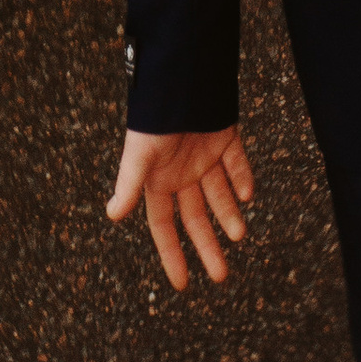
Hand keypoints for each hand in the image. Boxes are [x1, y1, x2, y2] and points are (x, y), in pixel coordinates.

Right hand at [107, 123, 255, 290]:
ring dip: (229, 215)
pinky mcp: (224, 138)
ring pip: (219, 196)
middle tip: (222, 277)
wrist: (179, 77)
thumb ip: (129, 184)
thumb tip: (112, 214)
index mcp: (158, 182)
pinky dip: (243, 178)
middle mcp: (182, 175)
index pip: (165, 227)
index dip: (172, 255)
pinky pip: (237, 163)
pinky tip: (248, 194)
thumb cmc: (153, 117)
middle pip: (196, 219)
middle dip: (208, 247)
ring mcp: (204, 157)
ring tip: (239, 234)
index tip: (183, 284)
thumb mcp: (140, 154)